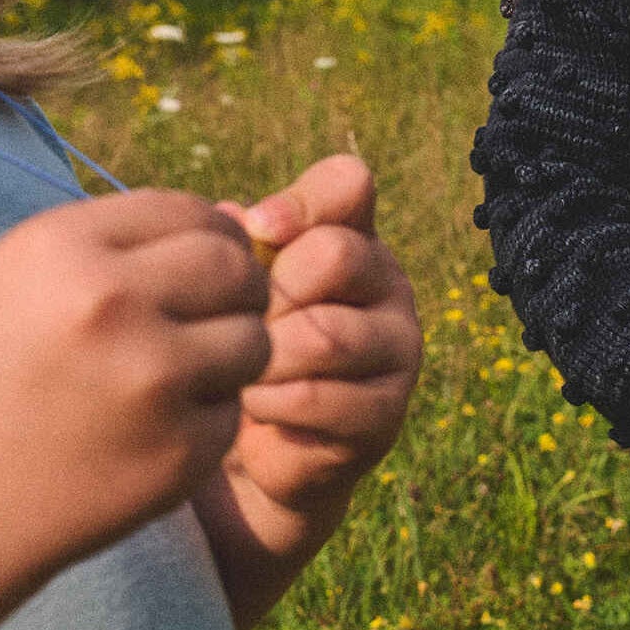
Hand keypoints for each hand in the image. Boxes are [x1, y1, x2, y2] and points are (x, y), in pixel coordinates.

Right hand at [0, 189, 271, 591]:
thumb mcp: (19, 287)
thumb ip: (118, 249)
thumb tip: (233, 220)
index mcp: (61, 248)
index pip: (188, 211)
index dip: (205, 238)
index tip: (193, 270)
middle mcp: (110, 302)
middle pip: (235, 268)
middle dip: (236, 292)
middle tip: (206, 323)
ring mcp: (151, 379)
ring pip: (254, 341)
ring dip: (231, 357)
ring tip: (171, 380)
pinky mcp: (179, 450)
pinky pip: (233, 413)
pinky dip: (206, 423)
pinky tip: (146, 436)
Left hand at [214, 154, 423, 531]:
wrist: (260, 443)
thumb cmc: (242, 343)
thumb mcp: (231, 287)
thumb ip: (234, 246)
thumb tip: (234, 217)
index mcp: (351, 236)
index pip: (347, 185)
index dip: (296, 204)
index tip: (254, 234)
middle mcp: (387, 284)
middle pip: (336, 255)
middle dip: (270, 292)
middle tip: (240, 322)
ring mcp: (398, 349)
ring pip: (325, 334)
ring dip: (265, 355)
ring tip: (238, 368)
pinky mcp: (386, 413)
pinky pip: (317, 398)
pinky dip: (269, 402)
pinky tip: (251, 406)